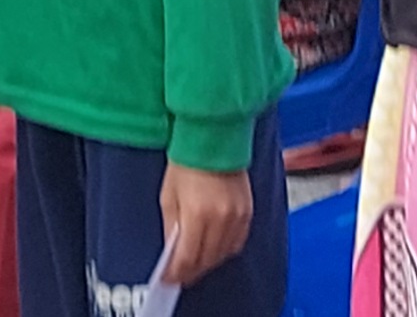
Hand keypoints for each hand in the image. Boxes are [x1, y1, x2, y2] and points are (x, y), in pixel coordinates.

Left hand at [160, 163, 252, 286]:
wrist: (213, 138)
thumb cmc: (187, 160)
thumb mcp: (168, 194)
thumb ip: (171, 224)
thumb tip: (172, 249)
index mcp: (197, 214)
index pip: (188, 257)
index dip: (177, 272)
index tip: (169, 278)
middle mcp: (220, 219)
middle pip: (207, 260)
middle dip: (193, 271)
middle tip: (182, 275)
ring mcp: (237, 217)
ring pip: (223, 255)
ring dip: (209, 262)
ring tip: (196, 263)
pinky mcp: (248, 212)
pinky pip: (238, 242)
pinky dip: (225, 250)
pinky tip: (215, 249)